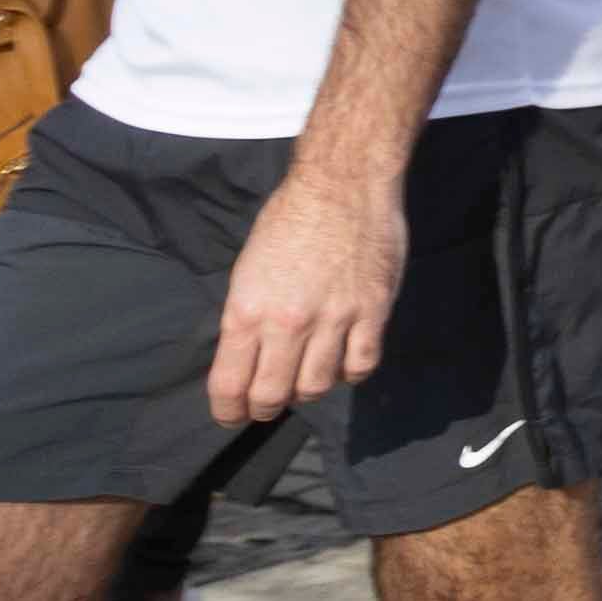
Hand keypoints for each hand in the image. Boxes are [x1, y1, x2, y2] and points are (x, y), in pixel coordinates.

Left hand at [210, 151, 407, 425]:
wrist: (343, 184)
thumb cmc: (290, 219)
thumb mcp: (248, 269)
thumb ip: (248, 317)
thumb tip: (250, 356)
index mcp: (246, 310)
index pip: (230, 384)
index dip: (227, 410)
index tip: (231, 416)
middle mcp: (287, 322)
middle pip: (272, 395)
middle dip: (264, 409)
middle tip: (267, 406)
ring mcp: (334, 318)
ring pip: (317, 386)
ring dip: (307, 391)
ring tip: (307, 380)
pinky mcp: (374, 311)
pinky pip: (362, 365)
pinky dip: (350, 372)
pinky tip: (344, 361)